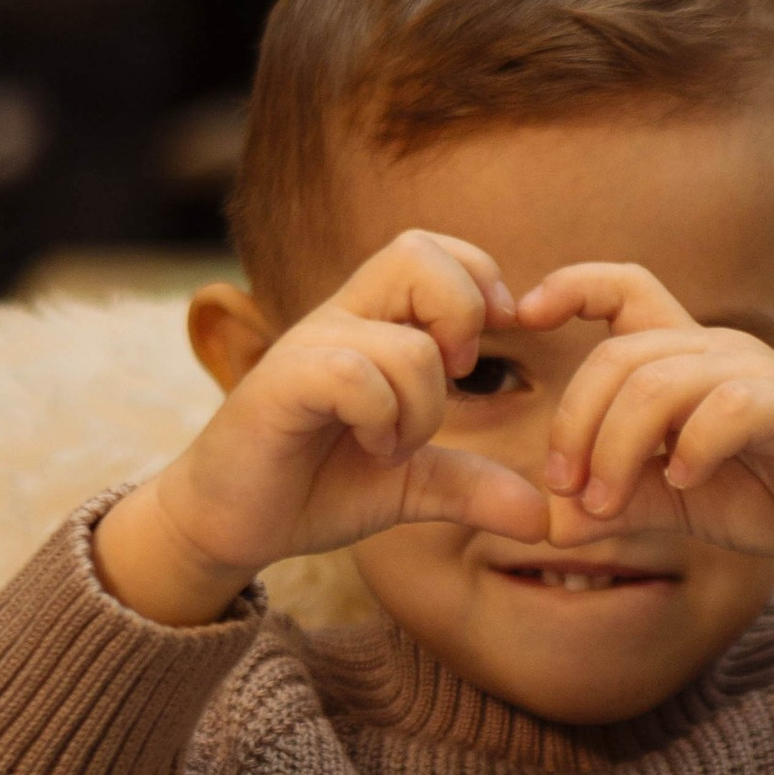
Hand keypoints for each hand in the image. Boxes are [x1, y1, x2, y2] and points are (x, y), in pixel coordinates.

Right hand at [96, 232, 552, 623]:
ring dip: (423, 405)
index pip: (435, 250)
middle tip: (456, 376)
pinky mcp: (279, 383)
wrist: (229, 524)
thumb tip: (544, 519)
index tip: (480, 354)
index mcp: (371, 323)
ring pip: (405, 342)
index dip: (479, 282)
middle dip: (463, 313)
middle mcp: (339, 319)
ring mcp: (307, 347)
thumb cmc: (314, 486)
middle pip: (417, 253)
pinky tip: (373, 448)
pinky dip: (382, 417)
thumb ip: (473, 488)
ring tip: (397, 445)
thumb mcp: (410, 486)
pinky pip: (355, 374)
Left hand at [524, 263, 773, 586]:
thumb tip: (549, 522)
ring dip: (617, 446)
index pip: (626, 288)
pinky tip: (684, 481)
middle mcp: (717, 350)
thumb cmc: (769, 492)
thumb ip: (618, 500)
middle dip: (577, 422)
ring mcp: (757, 374)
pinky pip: (727, 409)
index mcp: (685, 357)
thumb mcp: (676, 499)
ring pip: (660, 382)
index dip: (572, 285)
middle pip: (620, 355)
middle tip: (569, 489)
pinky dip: (692, 447)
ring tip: (609, 503)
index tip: (523, 312)